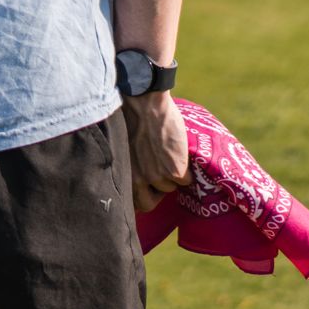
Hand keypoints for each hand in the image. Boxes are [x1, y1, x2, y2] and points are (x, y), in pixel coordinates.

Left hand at [120, 90, 188, 211]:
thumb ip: (128, 165)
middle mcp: (137, 180)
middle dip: (155, 194)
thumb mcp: (123, 148)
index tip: (146, 191)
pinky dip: (187, 171)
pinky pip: (185, 180)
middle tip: (160, 178)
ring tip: (170, 158)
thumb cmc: (131, 118)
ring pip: (169, 189)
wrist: (144, 103)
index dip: (139, 197)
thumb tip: (133, 174)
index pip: (130, 204)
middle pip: (148, 205)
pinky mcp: (174, 170)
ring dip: (172, 177)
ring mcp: (156, 176)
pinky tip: (180, 154)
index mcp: (122, 175)